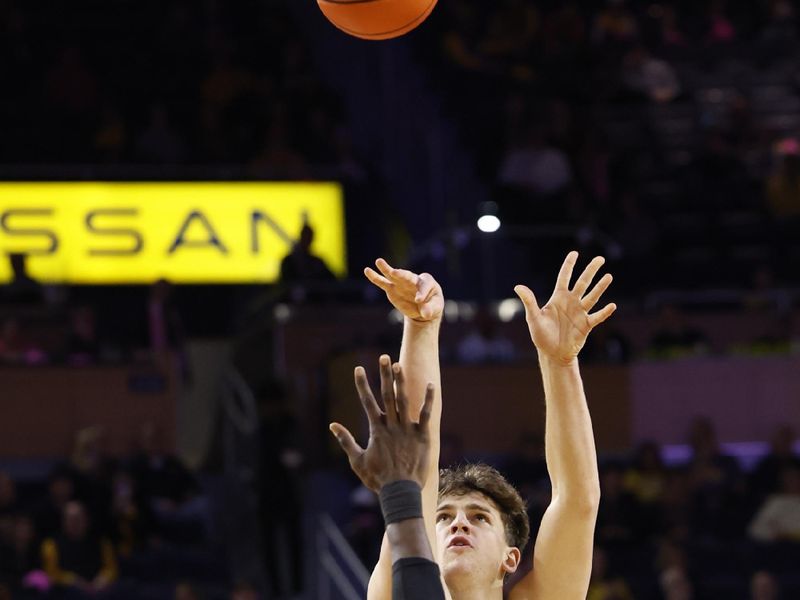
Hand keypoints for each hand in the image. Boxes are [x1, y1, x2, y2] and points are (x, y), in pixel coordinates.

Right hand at [329, 355, 434, 491]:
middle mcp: (391, 426)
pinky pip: (426, 414)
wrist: (401, 492)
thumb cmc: (378, 479)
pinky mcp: (422, 436)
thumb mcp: (357, 460)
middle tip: (383, 357)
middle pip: (387, 395)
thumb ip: (345, 441)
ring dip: (402, 382)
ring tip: (400, 365)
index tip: (358, 368)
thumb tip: (332, 426)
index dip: (362, 384)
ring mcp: (407, 430)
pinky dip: (428, 399)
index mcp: (376, 430)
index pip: (367, 402)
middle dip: (384, 375)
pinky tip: (431, 384)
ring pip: (404, 401)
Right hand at [364, 258, 442, 322]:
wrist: (422, 309)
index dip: (422, 292)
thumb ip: (429, 309)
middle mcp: (413, 279)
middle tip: (395, 273)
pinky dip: (375, 277)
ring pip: (393, 275)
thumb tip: (425, 313)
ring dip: (386, 269)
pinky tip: (367, 270)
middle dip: (402, 275)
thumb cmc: (431, 305)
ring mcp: (401, 283)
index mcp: (427, 281)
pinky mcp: (392, 289)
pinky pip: (382, 282)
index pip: (424, 285)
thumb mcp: (434, 308)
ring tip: (379, 261)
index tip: (419, 300)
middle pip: (408, 276)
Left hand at [514, 251, 616, 364]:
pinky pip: (597, 317)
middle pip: (583, 283)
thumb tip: (518, 287)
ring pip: (592, 297)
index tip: (575, 253)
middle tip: (601, 258)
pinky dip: (604, 312)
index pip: (564, 277)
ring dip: (600, 287)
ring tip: (609, 276)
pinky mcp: (587, 325)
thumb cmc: (541, 336)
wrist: (553, 354)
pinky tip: (612, 306)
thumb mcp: (533, 318)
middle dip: (591, 270)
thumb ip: (529, 302)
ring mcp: (580, 313)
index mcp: (558, 298)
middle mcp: (571, 302)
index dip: (569, 265)